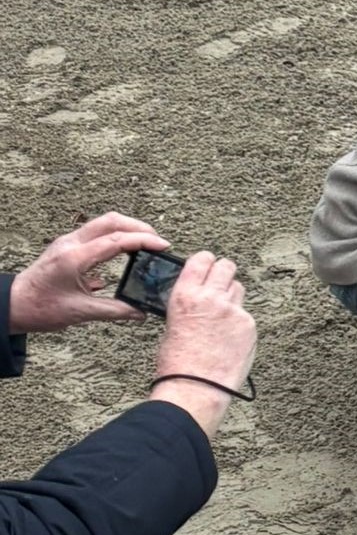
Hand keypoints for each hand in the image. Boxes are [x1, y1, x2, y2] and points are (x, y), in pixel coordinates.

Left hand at [9, 212, 169, 332]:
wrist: (13, 305)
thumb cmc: (40, 308)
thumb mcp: (81, 313)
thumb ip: (115, 311)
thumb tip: (141, 313)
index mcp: (75, 258)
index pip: (116, 241)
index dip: (143, 241)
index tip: (163, 245)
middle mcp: (71, 244)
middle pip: (111, 221)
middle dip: (138, 227)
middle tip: (158, 240)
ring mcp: (67, 243)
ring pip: (103, 223)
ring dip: (127, 228)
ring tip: (145, 243)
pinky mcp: (66, 247)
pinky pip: (95, 233)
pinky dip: (115, 236)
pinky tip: (124, 253)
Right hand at [149, 252, 256, 438]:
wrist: (196, 387)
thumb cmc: (178, 362)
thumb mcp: (172, 324)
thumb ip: (189, 304)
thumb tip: (198, 297)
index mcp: (185, 295)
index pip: (202, 260)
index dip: (206, 261)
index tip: (207, 265)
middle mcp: (211, 298)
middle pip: (227, 266)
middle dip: (223, 272)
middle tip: (219, 284)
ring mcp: (233, 311)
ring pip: (238, 288)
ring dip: (231, 295)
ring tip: (222, 314)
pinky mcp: (248, 325)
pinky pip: (245, 314)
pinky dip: (239, 321)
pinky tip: (229, 337)